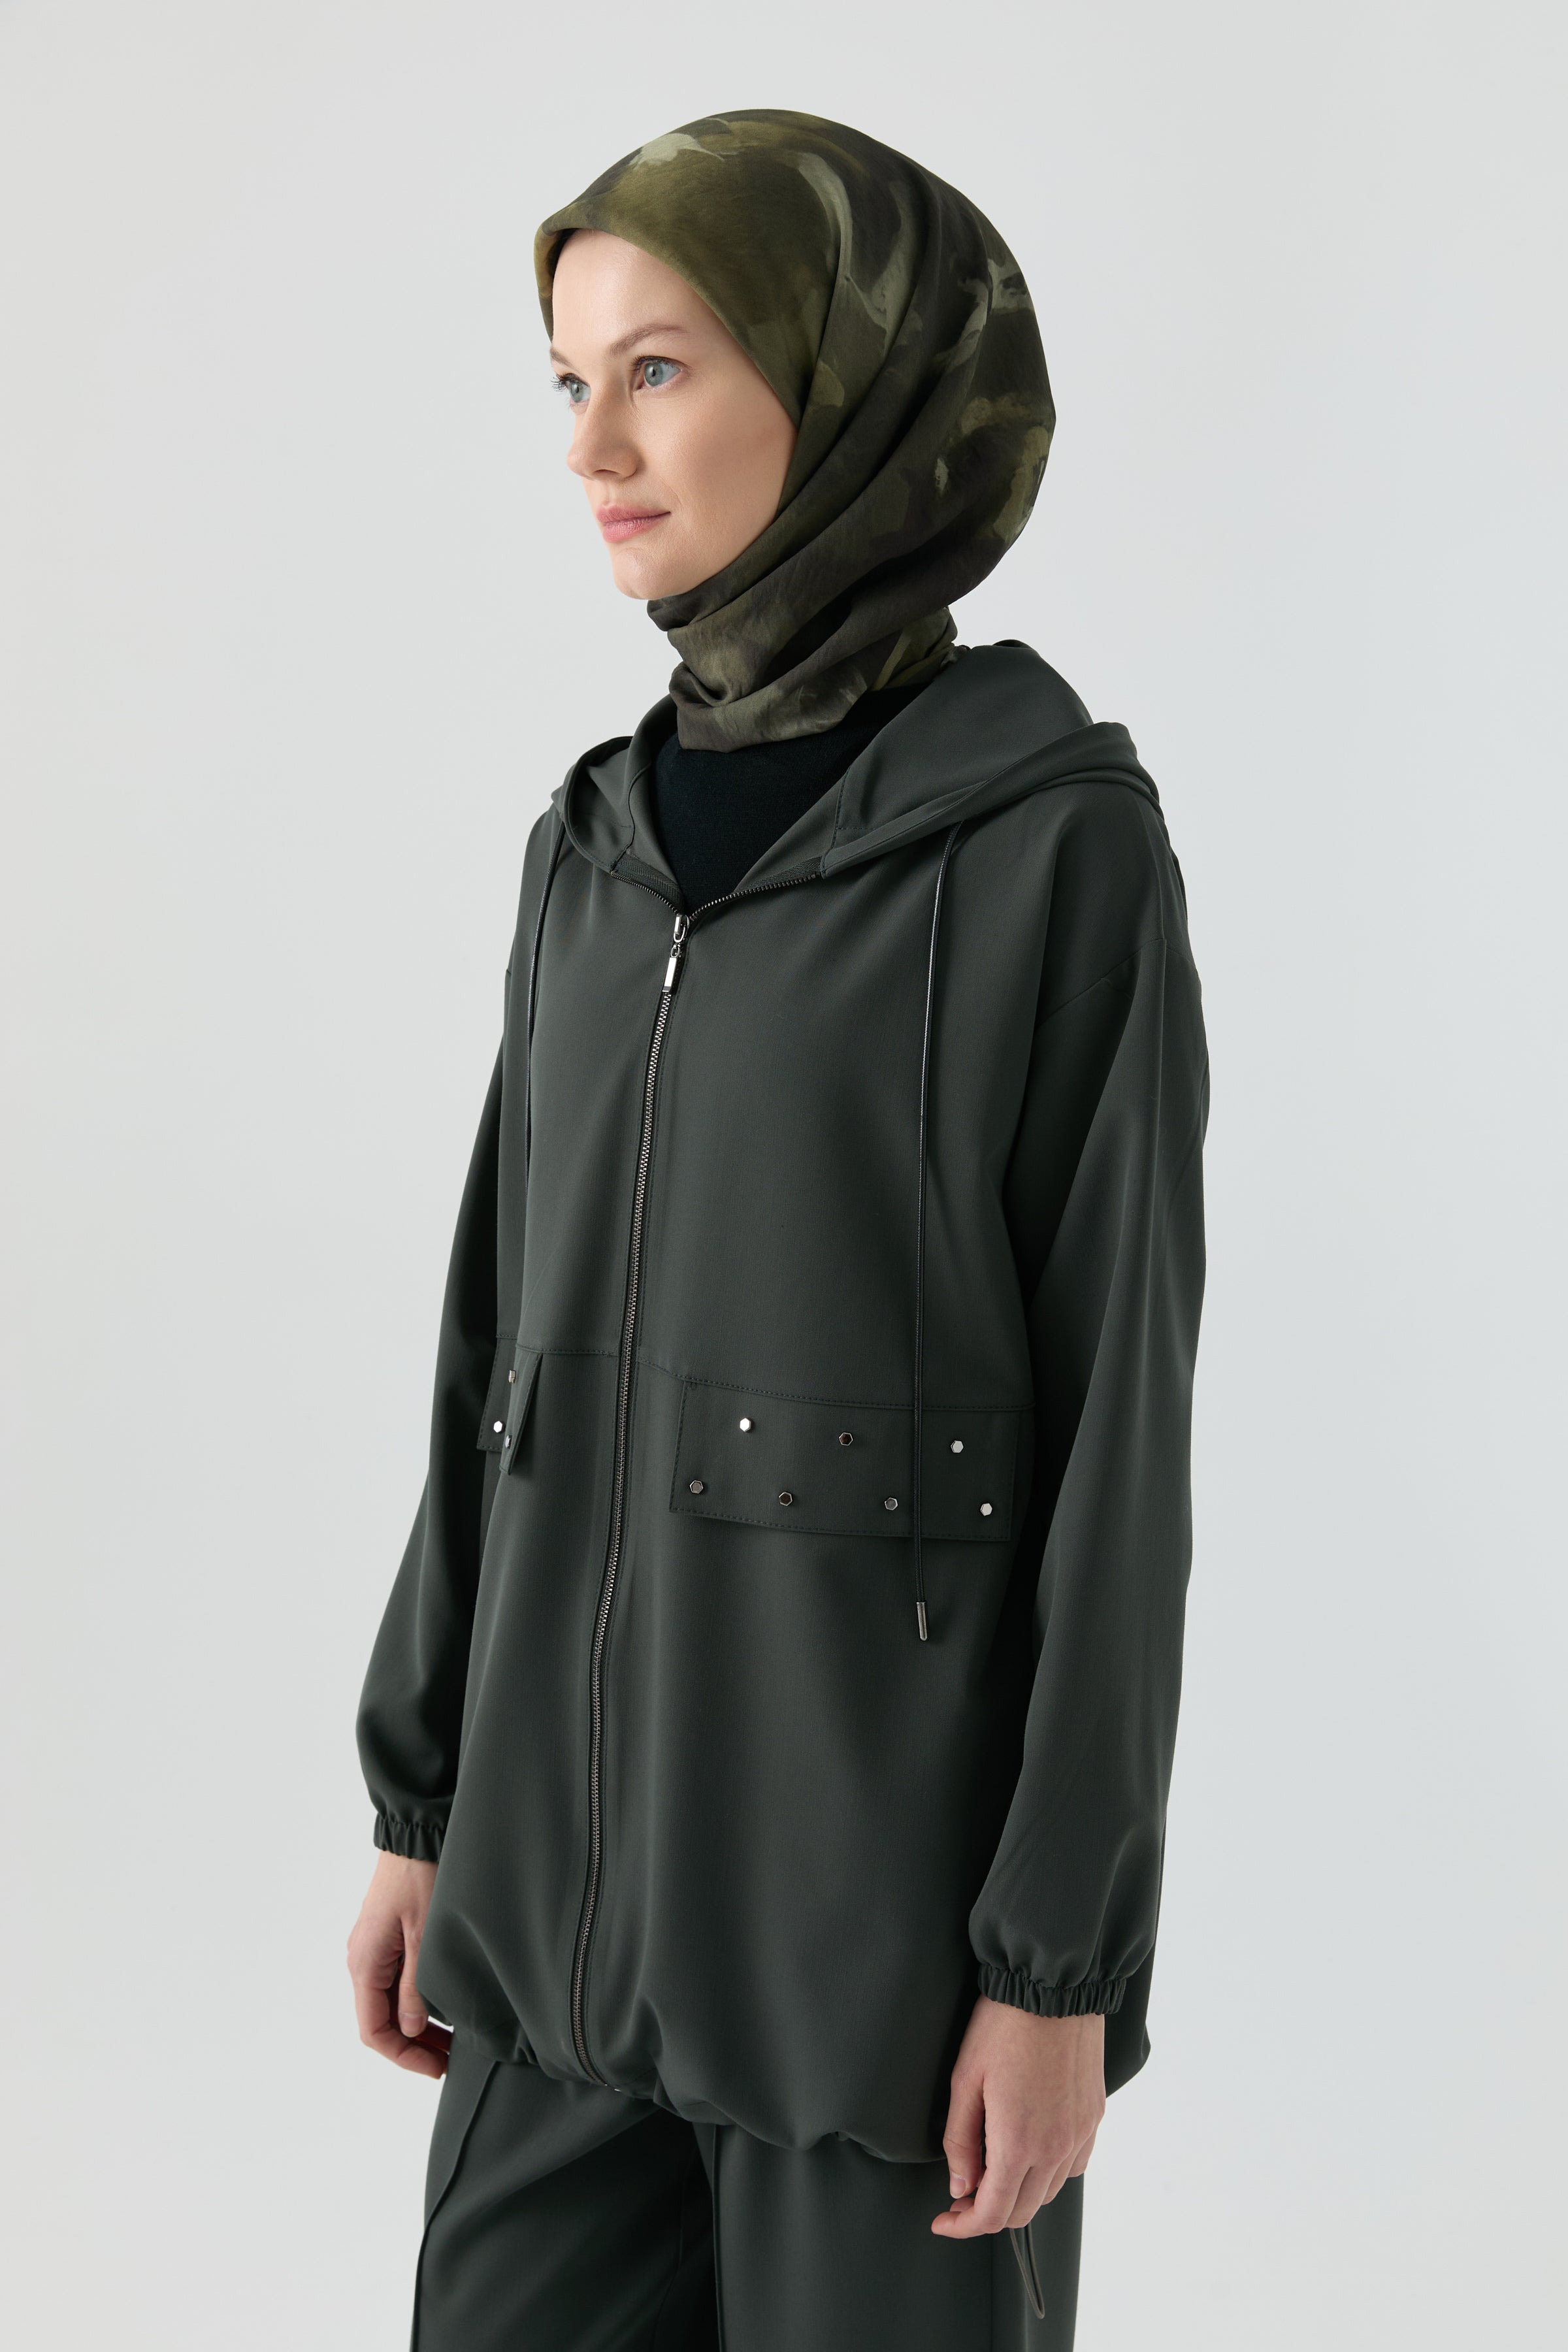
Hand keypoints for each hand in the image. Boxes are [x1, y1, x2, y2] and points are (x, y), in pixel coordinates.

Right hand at [347, 1853, 450, 2078]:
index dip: (403, 2056)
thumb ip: (415, 1987)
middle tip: (449, 2060)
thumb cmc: (419, 1878)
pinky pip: (392, 1982)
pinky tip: (439, 2008)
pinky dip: (412, 2002)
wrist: (415, 1834)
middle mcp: (360, 1960)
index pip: (373, 2031)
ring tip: (449, 2040)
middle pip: (379, 2021)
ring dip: (414, 2026)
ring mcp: (371, 1949)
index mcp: (364, 1964)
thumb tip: (412, 2029)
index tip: (436, 2068)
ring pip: (387, 2003)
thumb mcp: (424, 1936)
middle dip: (412, 2046)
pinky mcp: (383, 1937)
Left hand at [932, 1996, 1104, 2237]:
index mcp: (1018, 2143)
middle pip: (1022, 2211)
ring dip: (1019, 2194)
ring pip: (1049, 2192)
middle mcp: (1055, 2148)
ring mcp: (1080, 2134)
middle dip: (988, 2213)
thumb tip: (960, 2186)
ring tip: (993, 2170)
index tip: (944, 2219)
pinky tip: (1030, 2152)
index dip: (964, 2225)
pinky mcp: (1093, 2116)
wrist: (1052, 1986)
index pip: (993, 2213)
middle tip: (962, 2194)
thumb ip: (960, 2141)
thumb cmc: (1002, 2025)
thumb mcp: (964, 2080)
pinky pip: (1073, 2165)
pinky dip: (1049, 2173)